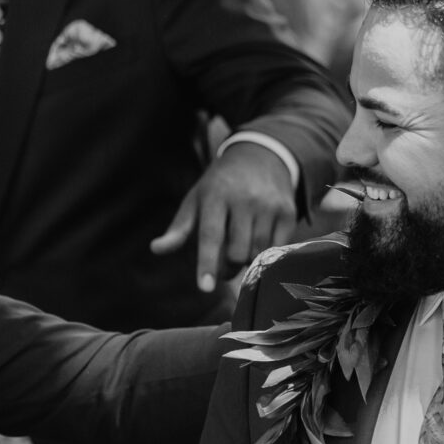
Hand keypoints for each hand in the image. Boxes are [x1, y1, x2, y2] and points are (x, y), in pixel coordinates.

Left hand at [150, 141, 299, 292]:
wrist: (260, 156)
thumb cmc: (220, 185)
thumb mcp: (196, 200)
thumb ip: (179, 229)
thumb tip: (156, 249)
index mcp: (216, 196)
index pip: (210, 236)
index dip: (207, 263)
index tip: (205, 288)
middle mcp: (244, 199)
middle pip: (236, 252)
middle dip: (227, 267)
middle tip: (223, 262)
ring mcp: (269, 205)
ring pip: (257, 252)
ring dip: (247, 260)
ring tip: (241, 247)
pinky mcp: (288, 212)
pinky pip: (277, 248)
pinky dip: (266, 252)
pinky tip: (259, 240)